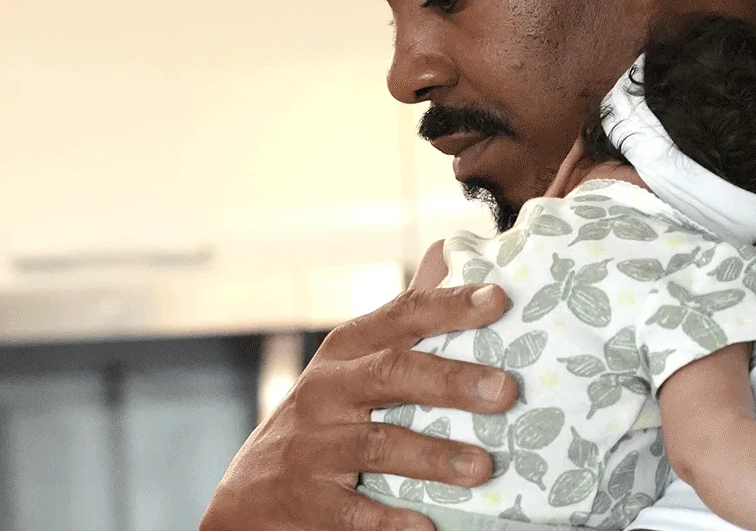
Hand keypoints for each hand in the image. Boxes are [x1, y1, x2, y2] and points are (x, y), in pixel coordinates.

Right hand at [200, 282, 515, 530]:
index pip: (401, 317)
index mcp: (346, 352)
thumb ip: (403, 321)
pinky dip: (389, 520)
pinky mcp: (304, 500)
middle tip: (507, 391)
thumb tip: (448, 252)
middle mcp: (326, 391)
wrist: (248, 500)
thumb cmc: (324, 422)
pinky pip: (351, 510)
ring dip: (435, 456)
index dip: (449, 305)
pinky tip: (427, 526)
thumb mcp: (353, 366)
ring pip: (377, 443)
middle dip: (453, 380)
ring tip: (484, 467)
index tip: (499, 300)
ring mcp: (311, 446)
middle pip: (392, 373)